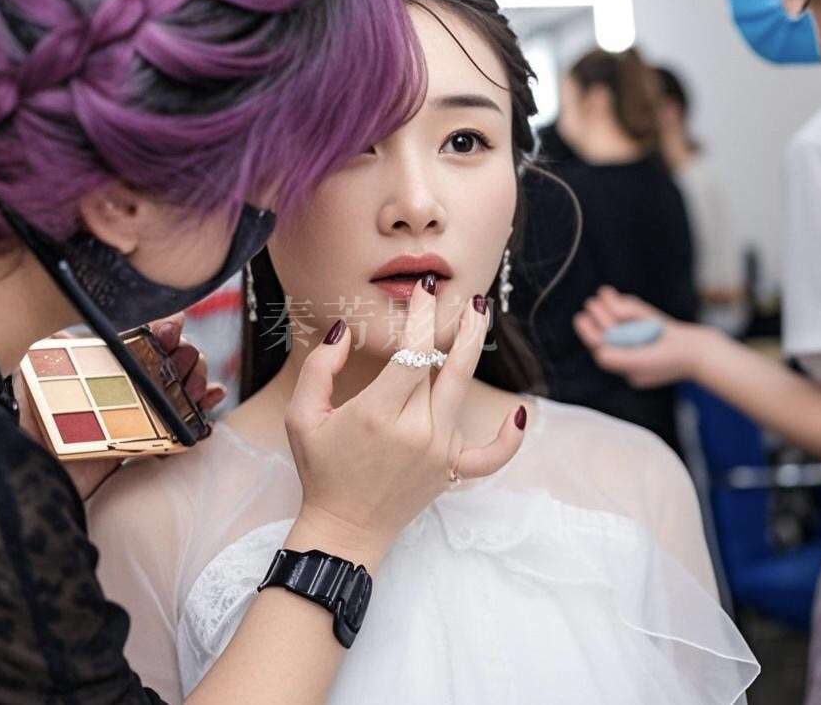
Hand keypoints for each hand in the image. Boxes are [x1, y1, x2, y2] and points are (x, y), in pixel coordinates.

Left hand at [17, 314, 228, 499]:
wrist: (39, 474)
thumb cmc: (31, 422)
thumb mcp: (33, 373)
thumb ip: (52, 345)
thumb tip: (77, 326)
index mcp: (110, 361)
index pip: (148, 335)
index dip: (166, 328)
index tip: (170, 328)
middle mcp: (131, 381)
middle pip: (176, 356)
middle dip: (188, 354)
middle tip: (179, 366)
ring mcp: (145, 409)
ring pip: (188, 383)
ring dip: (200, 378)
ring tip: (196, 389)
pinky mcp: (153, 439)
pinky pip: (187, 420)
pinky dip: (206, 408)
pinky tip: (211, 399)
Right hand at [283, 281, 525, 561]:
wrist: (344, 528)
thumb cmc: (321, 470)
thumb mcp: (301, 417)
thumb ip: (320, 368)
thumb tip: (345, 330)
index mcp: (377, 413)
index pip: (411, 353)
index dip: (420, 318)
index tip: (422, 292)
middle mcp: (415, 430)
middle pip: (443, 366)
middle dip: (456, 324)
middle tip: (466, 295)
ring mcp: (438, 452)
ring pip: (461, 391)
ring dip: (472, 348)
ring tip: (479, 315)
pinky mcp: (451, 471)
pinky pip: (490, 456)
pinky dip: (508, 438)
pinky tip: (519, 412)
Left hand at [574, 286, 712, 388]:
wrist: (707, 353)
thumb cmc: (677, 358)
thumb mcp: (643, 362)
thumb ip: (619, 358)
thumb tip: (599, 351)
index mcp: (632, 368)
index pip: (607, 349)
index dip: (590, 334)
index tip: (580, 318)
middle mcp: (638, 356)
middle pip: (614, 335)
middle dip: (601, 318)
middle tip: (589, 303)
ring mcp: (650, 343)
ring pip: (625, 324)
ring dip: (611, 309)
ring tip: (599, 295)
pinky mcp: (661, 331)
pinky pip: (640, 318)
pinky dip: (629, 307)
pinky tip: (615, 296)